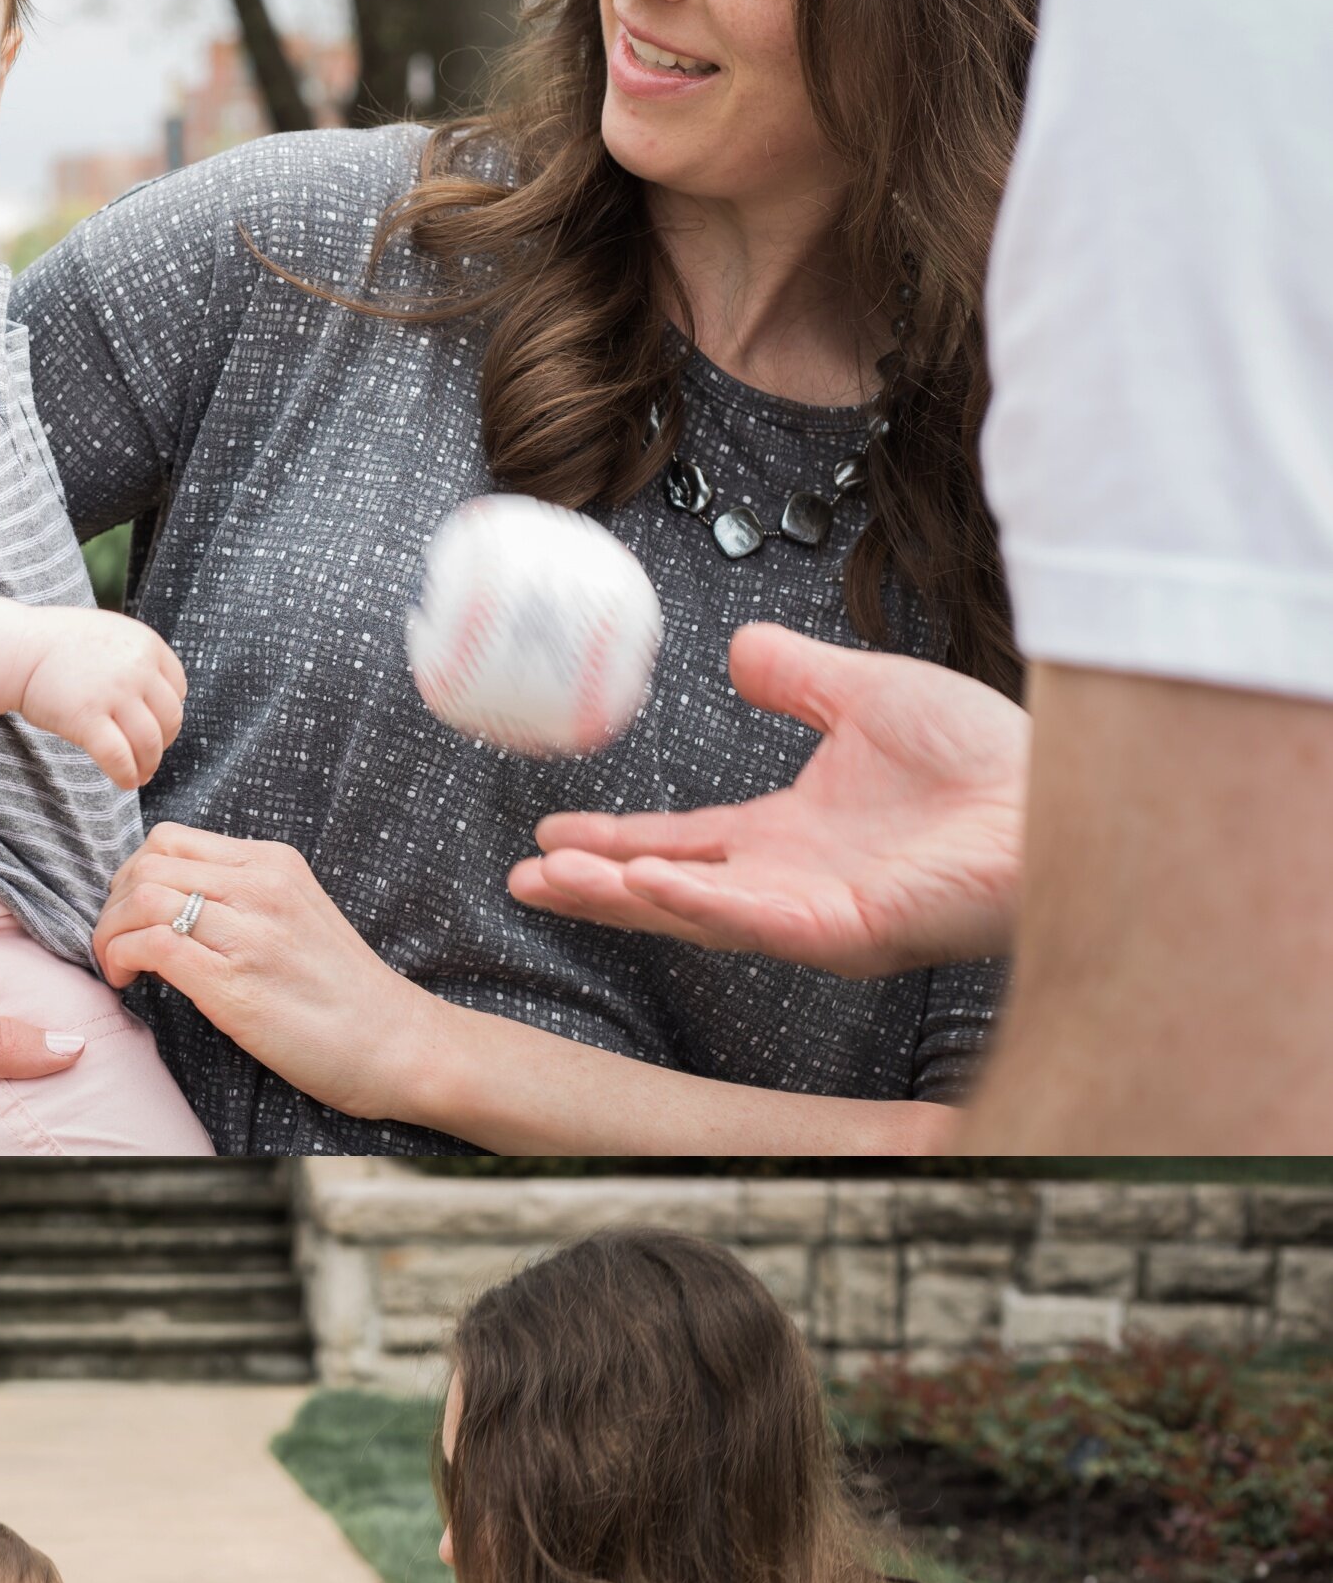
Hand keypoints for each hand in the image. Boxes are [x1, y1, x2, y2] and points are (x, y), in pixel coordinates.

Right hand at [17, 614, 187, 788]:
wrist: (17, 649)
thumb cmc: (57, 645)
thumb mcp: (111, 635)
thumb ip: (136, 660)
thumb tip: (155, 699)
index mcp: (146, 644)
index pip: (178, 689)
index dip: (168, 713)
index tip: (157, 728)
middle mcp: (137, 668)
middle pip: (169, 719)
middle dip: (162, 744)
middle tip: (148, 757)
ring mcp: (114, 694)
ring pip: (148, 743)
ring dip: (147, 765)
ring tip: (139, 775)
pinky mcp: (87, 719)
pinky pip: (119, 758)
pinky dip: (126, 775)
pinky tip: (124, 782)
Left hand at [93, 824, 432, 1121]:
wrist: (397, 1044)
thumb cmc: (344, 994)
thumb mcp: (298, 917)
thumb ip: (242, 900)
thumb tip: (168, 909)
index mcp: (274, 863)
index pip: (171, 840)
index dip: (133, 875)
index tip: (132, 915)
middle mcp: (261, 886)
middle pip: (147, 862)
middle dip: (113, 903)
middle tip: (117, 943)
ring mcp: (250, 933)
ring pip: (142, 897)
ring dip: (110, 933)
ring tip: (120, 968)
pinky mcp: (235, 983)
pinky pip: (152, 945)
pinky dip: (121, 958)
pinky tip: (129, 982)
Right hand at [508, 625, 1026, 976]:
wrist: (1056, 791)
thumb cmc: (984, 759)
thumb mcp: (867, 694)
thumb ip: (798, 679)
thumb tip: (740, 648)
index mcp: (789, 840)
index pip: (683, 846)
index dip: (616, 841)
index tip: (554, 833)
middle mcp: (790, 886)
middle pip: (668, 892)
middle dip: (594, 888)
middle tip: (527, 876)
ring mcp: (815, 916)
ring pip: (697, 915)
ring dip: (624, 899)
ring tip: (555, 880)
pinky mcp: (850, 933)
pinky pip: (757, 921)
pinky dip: (698, 902)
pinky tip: (646, 882)